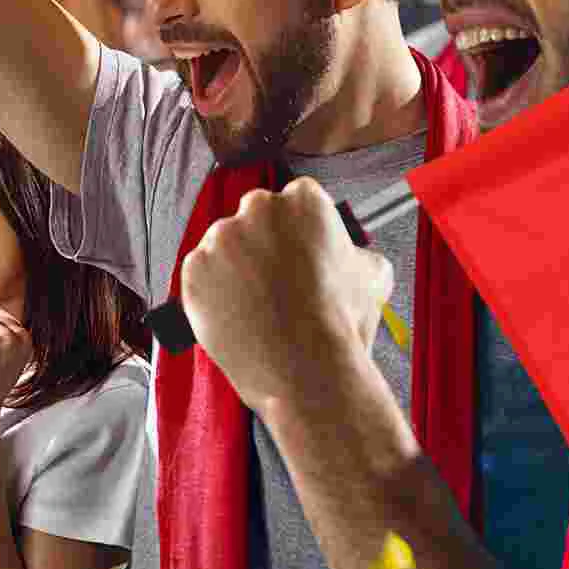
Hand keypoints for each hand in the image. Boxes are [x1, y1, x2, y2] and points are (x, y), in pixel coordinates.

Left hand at [179, 178, 393, 415]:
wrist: (305, 368)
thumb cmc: (339, 324)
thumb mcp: (374, 277)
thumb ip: (357, 254)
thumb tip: (354, 260)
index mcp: (303, 200)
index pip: (297, 201)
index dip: (301, 232)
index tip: (301, 253)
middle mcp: (257, 209)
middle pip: (257, 219)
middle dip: (265, 244)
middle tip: (279, 282)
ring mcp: (220, 239)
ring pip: (225, 247)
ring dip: (237, 268)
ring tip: (259, 305)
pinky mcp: (194, 270)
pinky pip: (201, 275)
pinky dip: (213, 293)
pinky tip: (238, 314)